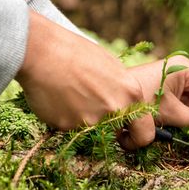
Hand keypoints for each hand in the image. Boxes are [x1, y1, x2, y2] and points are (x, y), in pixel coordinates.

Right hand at [15, 11, 155, 148]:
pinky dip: (64, 117)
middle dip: (109, 131)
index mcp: (131, 94)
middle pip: (117, 135)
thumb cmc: (76, 52)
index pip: (145, 133)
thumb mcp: (111, 68)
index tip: (127, 136)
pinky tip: (57, 97)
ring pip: (91, 131)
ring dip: (83, 120)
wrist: (43, 51)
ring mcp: (92, 121)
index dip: (136, 138)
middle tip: (93, 114)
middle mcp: (115, 110)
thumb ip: (121, 91)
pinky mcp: (68, 126)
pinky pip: (70, 128)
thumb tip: (125, 107)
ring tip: (70, 95)